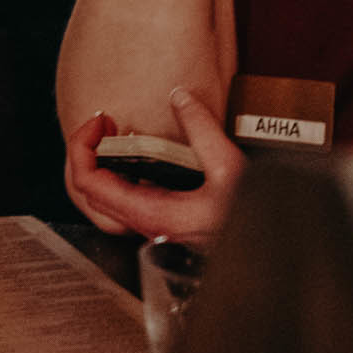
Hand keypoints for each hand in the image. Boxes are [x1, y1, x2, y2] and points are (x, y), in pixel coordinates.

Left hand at [65, 88, 245, 246]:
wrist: (270, 254)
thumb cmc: (252, 224)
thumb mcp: (229, 169)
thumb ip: (202, 129)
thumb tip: (181, 98)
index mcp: (151, 213)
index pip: (88, 183)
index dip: (82, 146)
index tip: (101, 122)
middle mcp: (147, 224)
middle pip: (91, 190)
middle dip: (89, 150)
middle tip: (106, 124)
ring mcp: (155, 226)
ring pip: (107, 198)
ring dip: (105, 163)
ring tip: (118, 135)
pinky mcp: (167, 223)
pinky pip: (129, 200)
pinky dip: (124, 173)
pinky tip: (144, 157)